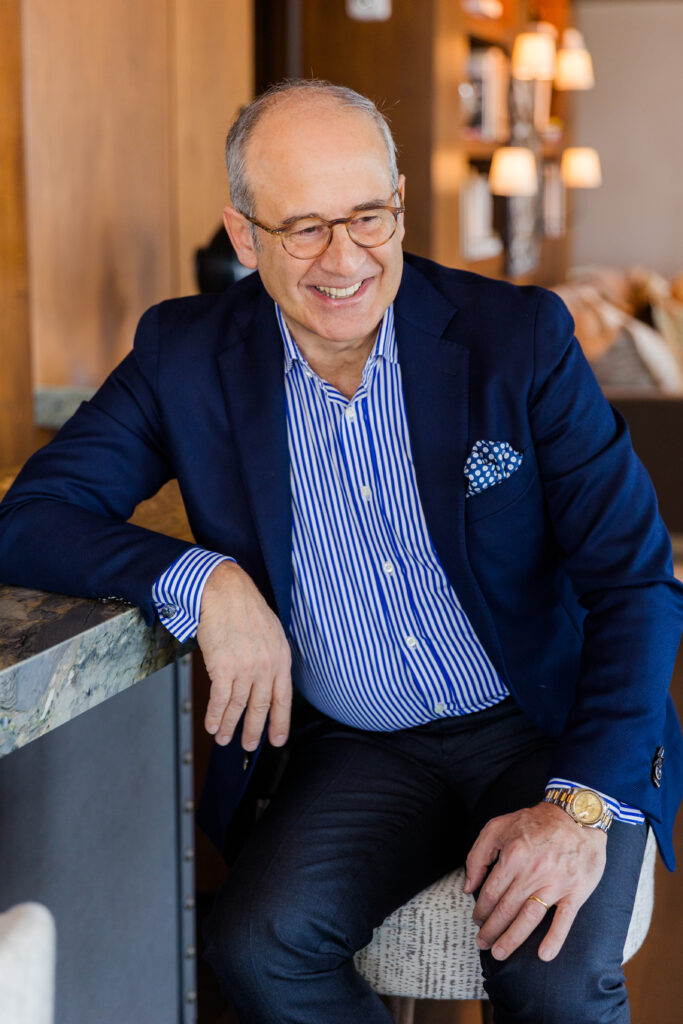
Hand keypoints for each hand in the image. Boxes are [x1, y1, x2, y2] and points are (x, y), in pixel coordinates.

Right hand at [196, 561, 291, 750]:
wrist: (224, 591)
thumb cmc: (244, 608)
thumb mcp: (271, 632)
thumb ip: (272, 658)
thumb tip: (268, 681)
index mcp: (281, 657)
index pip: (283, 699)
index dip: (280, 722)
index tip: (277, 739)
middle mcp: (266, 665)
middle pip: (260, 707)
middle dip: (254, 731)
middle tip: (249, 745)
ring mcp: (245, 667)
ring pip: (238, 707)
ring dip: (228, 726)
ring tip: (223, 738)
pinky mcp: (223, 667)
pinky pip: (220, 700)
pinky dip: (215, 716)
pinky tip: (211, 724)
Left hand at [464, 802, 606, 961]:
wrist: (577, 815)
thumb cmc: (535, 822)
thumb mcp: (498, 827)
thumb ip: (478, 855)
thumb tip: (468, 887)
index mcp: (513, 856)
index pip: (490, 892)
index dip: (480, 910)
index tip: (476, 920)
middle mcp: (533, 872)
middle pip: (506, 909)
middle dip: (491, 930)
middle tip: (483, 943)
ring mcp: (555, 884)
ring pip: (529, 919)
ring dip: (512, 939)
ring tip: (500, 953)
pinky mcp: (576, 891)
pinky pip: (564, 920)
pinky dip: (554, 939)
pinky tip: (543, 955)